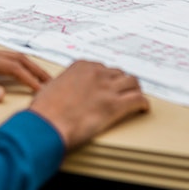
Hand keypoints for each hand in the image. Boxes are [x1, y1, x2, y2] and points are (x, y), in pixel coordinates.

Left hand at [0, 45, 50, 101]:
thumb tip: (0, 95)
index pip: (11, 66)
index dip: (29, 78)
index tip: (42, 89)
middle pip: (16, 58)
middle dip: (35, 70)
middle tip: (51, 83)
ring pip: (11, 58)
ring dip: (28, 68)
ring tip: (41, 80)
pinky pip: (3, 61)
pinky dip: (17, 67)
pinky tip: (20, 75)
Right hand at [28, 60, 148, 149]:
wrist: (48, 123)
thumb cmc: (45, 110)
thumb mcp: (51, 87)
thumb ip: (64, 85)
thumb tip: (64, 91)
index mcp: (81, 66)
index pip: (102, 67)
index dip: (106, 77)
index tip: (108, 84)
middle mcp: (96, 73)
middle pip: (118, 73)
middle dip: (121, 83)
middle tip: (122, 92)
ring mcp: (107, 88)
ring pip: (132, 82)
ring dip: (134, 90)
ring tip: (135, 97)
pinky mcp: (115, 105)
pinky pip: (138, 99)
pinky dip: (143, 104)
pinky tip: (143, 108)